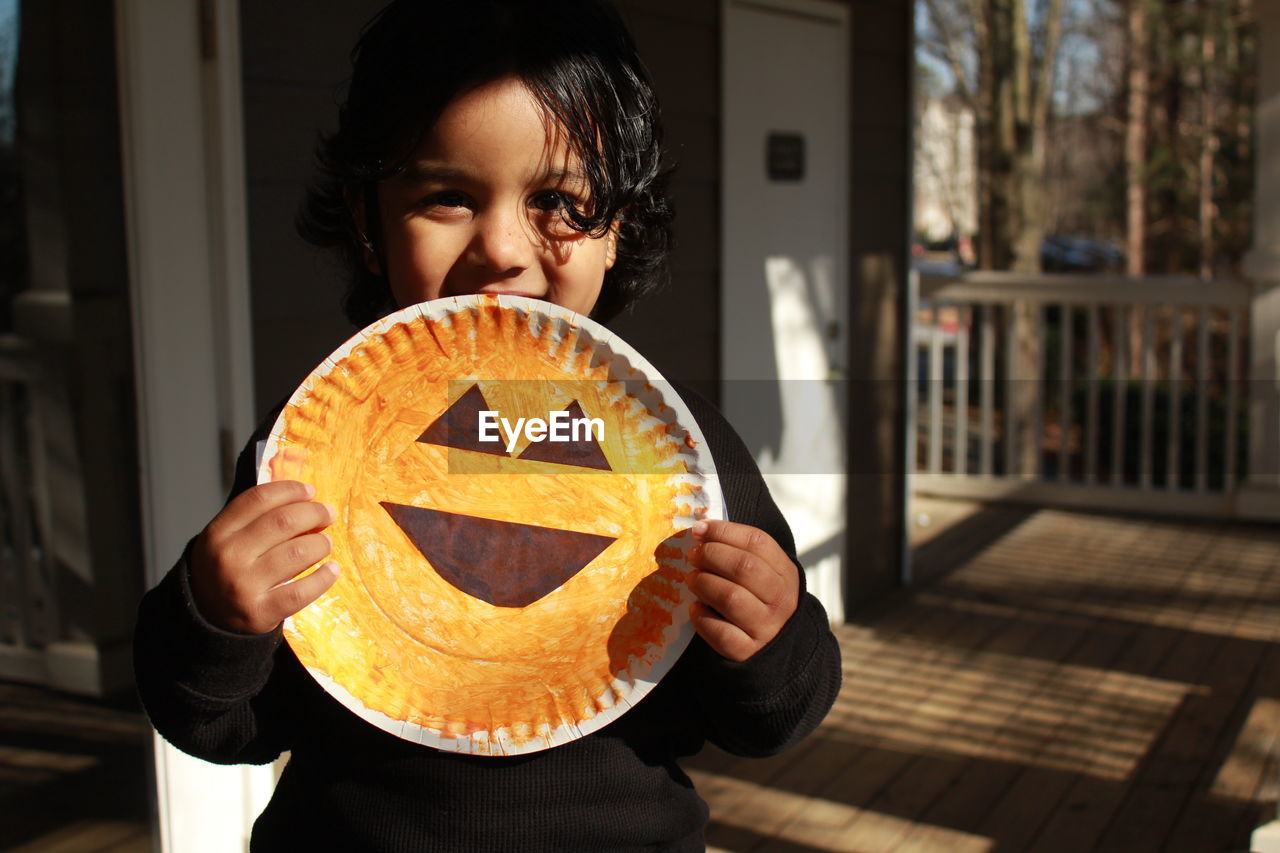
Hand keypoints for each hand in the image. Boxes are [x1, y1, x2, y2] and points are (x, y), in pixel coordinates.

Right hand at [189, 480, 338, 634]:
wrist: (207, 617)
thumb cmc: (226, 570)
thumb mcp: (227, 539)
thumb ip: (256, 518)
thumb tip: (305, 500)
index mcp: (218, 533)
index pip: (259, 499)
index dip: (290, 490)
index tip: (310, 491)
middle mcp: (229, 556)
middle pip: (283, 522)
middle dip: (314, 513)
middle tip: (327, 514)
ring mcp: (244, 585)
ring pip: (297, 553)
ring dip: (321, 544)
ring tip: (325, 543)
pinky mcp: (260, 611)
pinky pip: (302, 590)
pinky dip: (324, 578)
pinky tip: (332, 569)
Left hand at [687, 520, 798, 661]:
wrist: (774, 648)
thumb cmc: (760, 600)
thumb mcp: (764, 573)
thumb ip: (739, 551)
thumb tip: (700, 528)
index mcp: (786, 573)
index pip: (758, 542)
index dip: (724, 531)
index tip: (699, 530)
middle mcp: (781, 600)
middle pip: (744, 567)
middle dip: (711, 555)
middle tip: (693, 556)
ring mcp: (767, 628)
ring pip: (731, 598)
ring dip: (704, 584)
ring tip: (693, 580)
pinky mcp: (748, 652)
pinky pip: (721, 632)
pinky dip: (703, 618)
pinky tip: (696, 609)